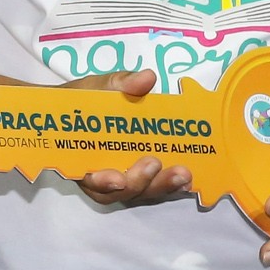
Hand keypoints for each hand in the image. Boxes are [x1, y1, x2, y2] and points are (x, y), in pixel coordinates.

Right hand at [55, 69, 195, 204]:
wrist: (86, 108)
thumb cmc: (85, 101)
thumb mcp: (96, 88)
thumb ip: (119, 84)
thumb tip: (147, 78)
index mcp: (82, 156)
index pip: (87, 178)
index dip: (102, 182)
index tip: (119, 179)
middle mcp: (101, 176)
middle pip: (119, 191)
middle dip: (141, 182)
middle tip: (156, 164)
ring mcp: (125, 179)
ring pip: (140, 192)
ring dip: (161, 186)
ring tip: (183, 174)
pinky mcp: (144, 177)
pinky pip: (155, 186)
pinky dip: (170, 185)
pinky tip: (187, 177)